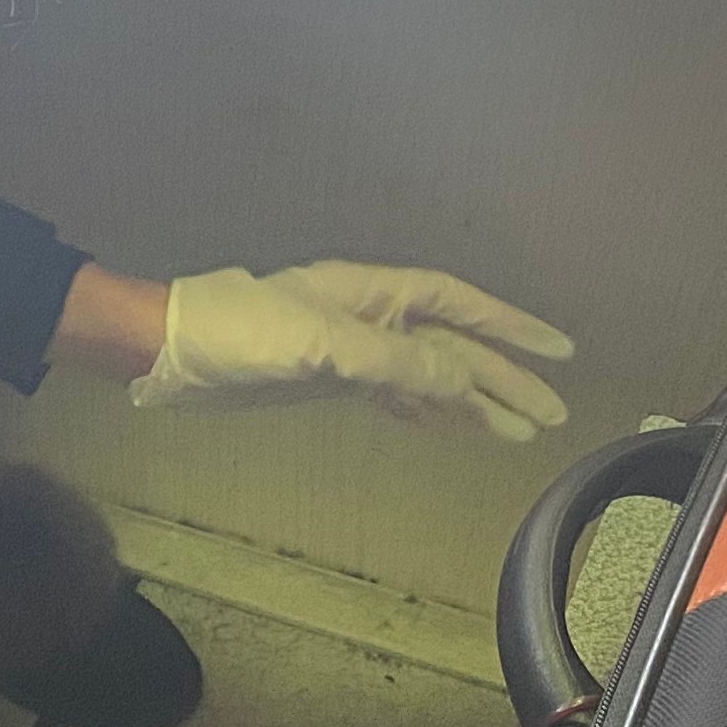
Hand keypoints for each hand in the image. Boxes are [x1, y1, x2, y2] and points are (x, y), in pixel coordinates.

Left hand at [134, 262, 571, 442]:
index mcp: (370, 293)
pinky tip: (455, 427)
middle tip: (552, 415)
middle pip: (451, 346)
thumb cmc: (238, 334)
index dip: (509, 326)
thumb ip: (396, 364)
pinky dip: (429, 412)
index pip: (457, 305)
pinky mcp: (327, 381)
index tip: (556, 351)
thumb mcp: (321, 346)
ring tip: (519, 433)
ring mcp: (349, 350)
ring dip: (472, 403)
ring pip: (428, 376)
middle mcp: (368, 317)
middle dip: (502, 378)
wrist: (170, 351)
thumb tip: (463, 382)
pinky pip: (395, 396)